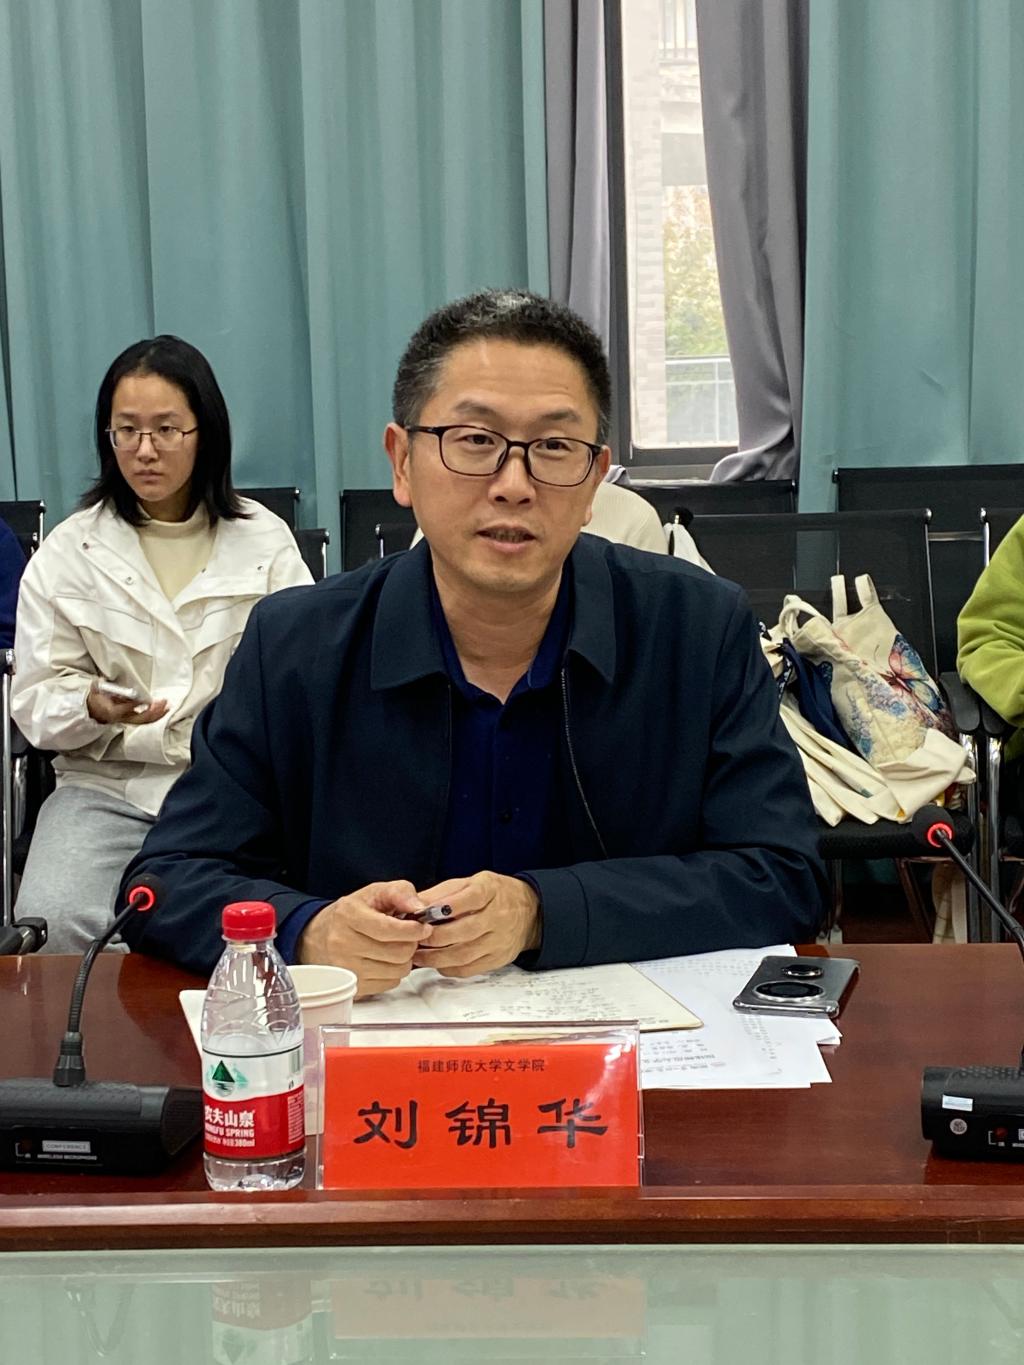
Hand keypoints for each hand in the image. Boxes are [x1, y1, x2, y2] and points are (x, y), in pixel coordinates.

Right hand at [87, 686, 168, 725]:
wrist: (96, 711)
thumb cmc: (98, 699)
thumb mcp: (96, 690)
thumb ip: (100, 685)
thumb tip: (103, 679)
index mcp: (112, 711)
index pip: (123, 710)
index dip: (132, 705)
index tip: (143, 699)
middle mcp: (122, 718)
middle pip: (138, 718)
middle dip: (151, 711)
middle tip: (160, 702)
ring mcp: (129, 720)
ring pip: (145, 721)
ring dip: (157, 714)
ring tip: (167, 705)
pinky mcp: (134, 720)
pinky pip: (147, 720)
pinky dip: (157, 715)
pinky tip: (166, 709)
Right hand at [297, 880, 433, 997]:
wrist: (321, 935)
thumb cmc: (353, 912)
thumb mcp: (375, 892)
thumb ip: (401, 893)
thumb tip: (420, 908)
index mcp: (349, 916)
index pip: (388, 929)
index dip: (413, 930)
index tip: (424, 927)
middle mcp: (344, 944)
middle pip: (398, 952)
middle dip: (411, 943)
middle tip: (408, 936)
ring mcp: (347, 968)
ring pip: (397, 971)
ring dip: (405, 959)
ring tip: (396, 946)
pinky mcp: (353, 986)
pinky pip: (390, 984)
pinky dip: (394, 972)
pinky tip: (386, 960)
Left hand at [411, 872, 540, 977]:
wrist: (529, 912)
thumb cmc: (495, 895)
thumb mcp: (471, 882)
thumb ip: (442, 893)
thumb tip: (414, 904)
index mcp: (490, 891)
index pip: (469, 898)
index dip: (444, 907)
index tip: (421, 914)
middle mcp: (497, 916)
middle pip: (464, 931)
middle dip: (434, 937)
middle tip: (413, 938)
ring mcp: (499, 940)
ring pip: (463, 954)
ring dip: (436, 957)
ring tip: (417, 955)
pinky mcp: (497, 959)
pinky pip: (469, 968)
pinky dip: (448, 968)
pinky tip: (436, 963)